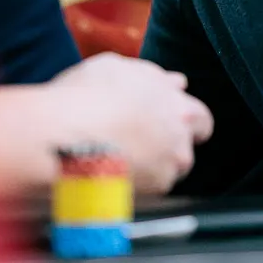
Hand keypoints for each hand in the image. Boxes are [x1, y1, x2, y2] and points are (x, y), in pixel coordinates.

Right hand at [49, 53, 214, 193]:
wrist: (61, 137)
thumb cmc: (85, 97)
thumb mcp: (119, 68)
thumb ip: (155, 77)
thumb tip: (176, 83)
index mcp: (179, 107)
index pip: (200, 119)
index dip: (182, 122)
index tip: (165, 124)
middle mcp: (180, 140)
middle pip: (185, 150)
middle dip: (169, 149)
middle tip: (138, 146)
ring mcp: (167, 169)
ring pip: (166, 173)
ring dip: (149, 169)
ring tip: (116, 161)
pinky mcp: (148, 194)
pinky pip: (146, 192)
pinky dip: (132, 186)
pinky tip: (109, 175)